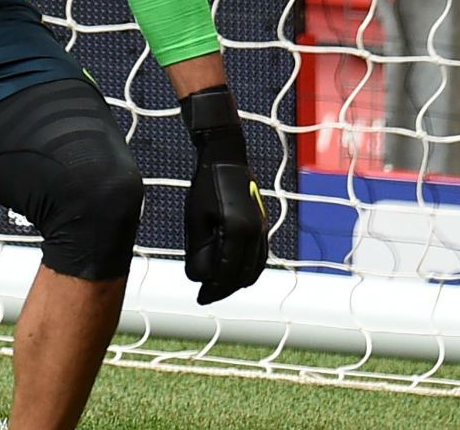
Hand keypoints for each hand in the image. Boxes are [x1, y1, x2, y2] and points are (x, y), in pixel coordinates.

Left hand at [179, 86, 268, 304]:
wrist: (226, 159)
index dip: (213, 290)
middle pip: (243, 274)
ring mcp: (263, 228)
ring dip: (239, 281)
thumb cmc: (205, 187)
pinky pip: (261, 255)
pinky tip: (236, 272)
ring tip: (220, 288)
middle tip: (208, 296)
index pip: (226, 273)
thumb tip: (198, 277)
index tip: (200, 299)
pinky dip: (250, 268)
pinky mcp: (264, 224)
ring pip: (256, 267)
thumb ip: (199, 249)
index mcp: (238, 232)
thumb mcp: (195, 219)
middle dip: (225, 289)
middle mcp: (256, 233)